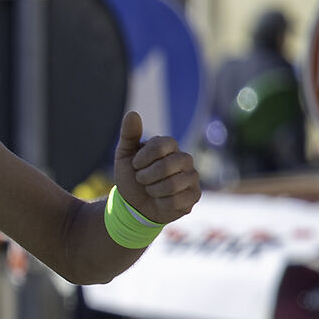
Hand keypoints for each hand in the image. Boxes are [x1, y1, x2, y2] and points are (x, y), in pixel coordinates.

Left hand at [112, 111, 199, 225]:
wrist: (134, 205)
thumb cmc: (131, 178)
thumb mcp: (124, 156)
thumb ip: (129, 135)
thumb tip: (132, 113)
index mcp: (169, 146)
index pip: (161, 144)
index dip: (143, 158)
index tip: (135, 165)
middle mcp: (185, 159)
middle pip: (168, 165)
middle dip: (146, 176)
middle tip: (141, 180)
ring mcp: (192, 177)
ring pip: (173, 184)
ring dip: (153, 191)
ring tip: (151, 190)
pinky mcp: (194, 196)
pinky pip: (177, 201)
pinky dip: (161, 203)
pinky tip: (160, 201)